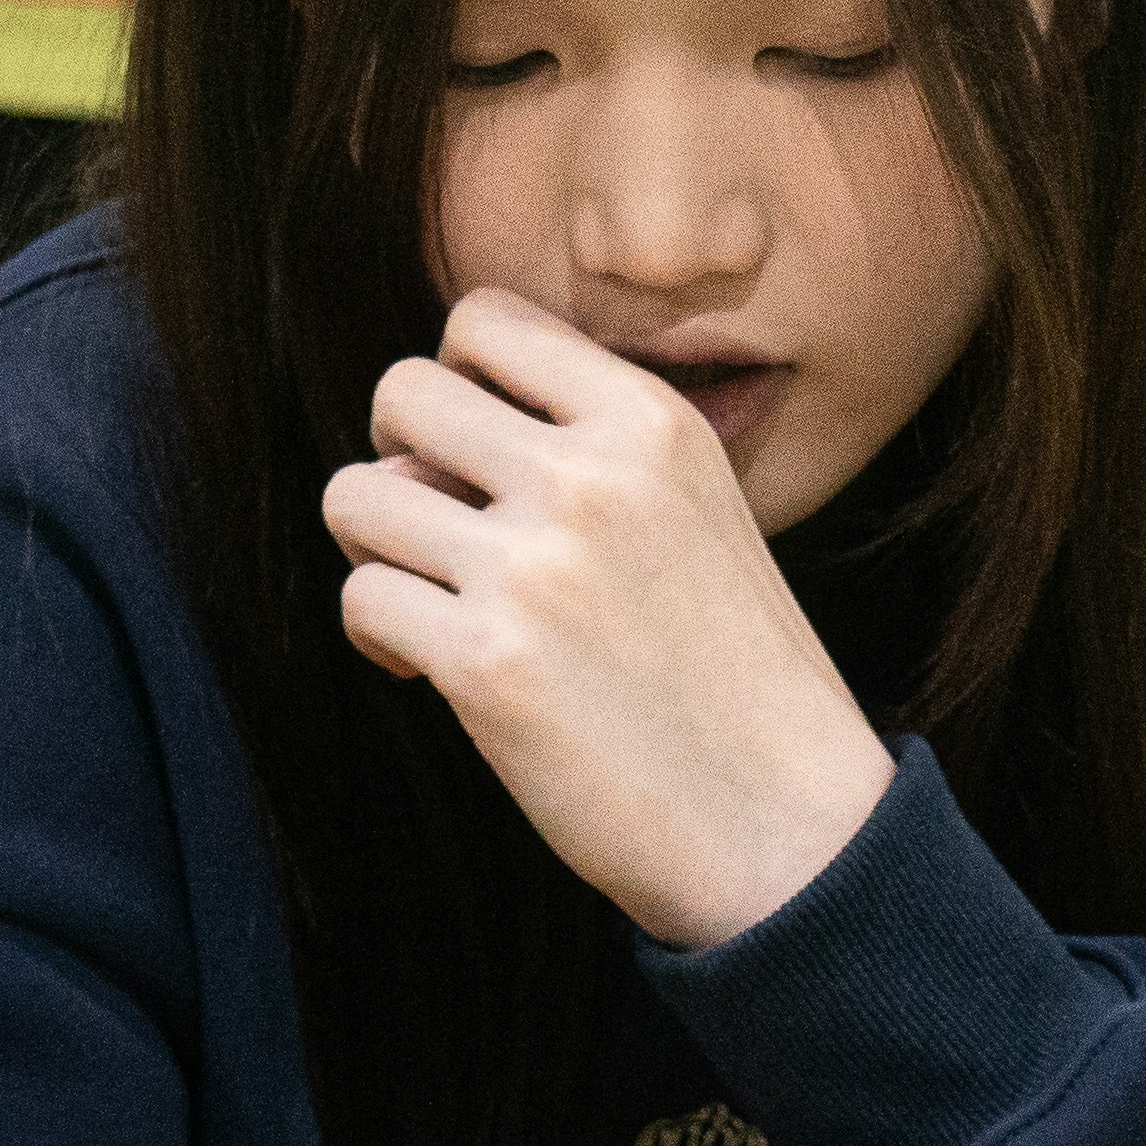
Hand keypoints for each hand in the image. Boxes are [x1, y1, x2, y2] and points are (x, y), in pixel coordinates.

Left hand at [320, 290, 904, 947]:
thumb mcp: (697, 512)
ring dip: (378, 551)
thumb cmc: (733, 678)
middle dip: (399, 458)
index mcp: (651, 420)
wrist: (790, 827)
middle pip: (401, 391)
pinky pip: (362, 598)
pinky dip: (381, 636)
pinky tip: (434, 673)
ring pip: (355, 494)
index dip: (456, 383)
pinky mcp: (487, 663)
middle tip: (439, 534)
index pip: (483, 318)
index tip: (479, 459)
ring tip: (432, 604)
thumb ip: (591, 451)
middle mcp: (591, 475)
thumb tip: (426, 430)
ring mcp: (536, 567)